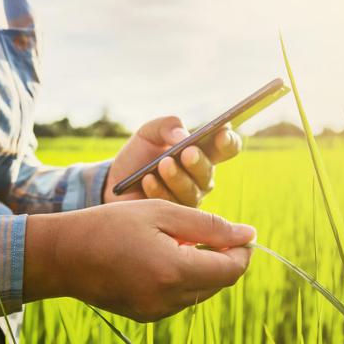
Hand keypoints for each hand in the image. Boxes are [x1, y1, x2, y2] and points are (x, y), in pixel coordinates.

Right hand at [23, 200, 254, 320]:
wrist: (63, 254)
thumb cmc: (111, 224)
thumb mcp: (162, 212)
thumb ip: (208, 225)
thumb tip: (248, 235)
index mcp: (174, 271)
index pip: (231, 270)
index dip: (243, 251)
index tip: (241, 233)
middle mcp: (168, 299)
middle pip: (219, 283)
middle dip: (222, 258)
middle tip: (207, 231)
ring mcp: (156, 312)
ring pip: (200, 292)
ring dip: (202, 268)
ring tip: (177, 241)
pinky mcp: (146, 316)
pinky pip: (179, 299)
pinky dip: (182, 279)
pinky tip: (161, 257)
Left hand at [104, 116, 241, 206]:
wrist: (115, 182)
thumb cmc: (138, 155)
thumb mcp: (149, 133)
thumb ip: (167, 126)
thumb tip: (183, 136)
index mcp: (203, 153)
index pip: (226, 148)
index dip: (228, 141)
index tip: (221, 133)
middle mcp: (201, 177)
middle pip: (208, 172)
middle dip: (198, 162)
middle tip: (187, 152)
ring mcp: (189, 199)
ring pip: (191, 191)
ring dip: (177, 177)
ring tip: (164, 164)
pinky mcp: (174, 217)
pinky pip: (171, 205)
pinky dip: (158, 190)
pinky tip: (148, 180)